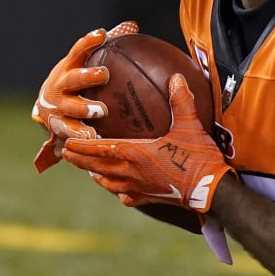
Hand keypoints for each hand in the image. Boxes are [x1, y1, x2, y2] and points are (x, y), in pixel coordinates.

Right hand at [32, 21, 138, 171]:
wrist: (47, 108)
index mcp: (69, 67)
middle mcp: (61, 86)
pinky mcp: (59, 127)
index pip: (78, 51)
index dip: (88, 42)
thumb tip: (131, 26)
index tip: (101, 34)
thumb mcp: (86, 61)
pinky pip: (70, 132)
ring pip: (70, 107)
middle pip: (73, 79)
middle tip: (104, 74)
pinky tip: (94, 138)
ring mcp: (58, 107)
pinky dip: (80, 135)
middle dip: (87, 76)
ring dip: (83, 109)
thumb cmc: (77, 79)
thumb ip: (109, 44)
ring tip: (101, 111)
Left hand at [63, 73, 231, 212]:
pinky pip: (125, 196)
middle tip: (64, 152)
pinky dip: (116, 190)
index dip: (81, 144)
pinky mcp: (148, 198)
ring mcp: (138, 188)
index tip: (66, 141)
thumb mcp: (190, 125)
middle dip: (79, 159)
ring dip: (94, 173)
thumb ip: (181, 100)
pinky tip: (117, 189)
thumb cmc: (198, 157)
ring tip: (86, 168)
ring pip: (107, 182)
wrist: (210, 191)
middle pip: (96, 166)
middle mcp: (131, 173)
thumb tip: (175, 78)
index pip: (100, 148)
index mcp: (135, 154)